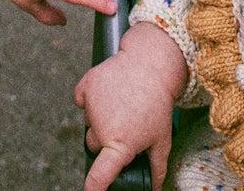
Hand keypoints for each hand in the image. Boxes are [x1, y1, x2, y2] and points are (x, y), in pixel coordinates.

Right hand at [75, 21, 187, 190]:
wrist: (151, 64)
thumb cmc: (158, 104)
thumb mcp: (162, 139)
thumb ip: (157, 169)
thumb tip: (155, 189)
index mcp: (121, 145)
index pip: (100, 176)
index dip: (93, 188)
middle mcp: (102, 128)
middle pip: (93, 145)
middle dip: (104, 139)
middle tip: (123, 125)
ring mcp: (92, 106)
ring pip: (88, 122)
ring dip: (99, 117)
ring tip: (120, 104)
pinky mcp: (86, 85)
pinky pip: (81, 99)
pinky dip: (90, 98)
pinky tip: (106, 93)